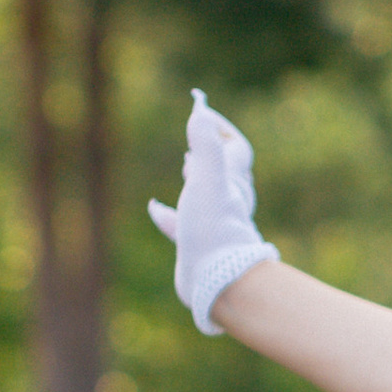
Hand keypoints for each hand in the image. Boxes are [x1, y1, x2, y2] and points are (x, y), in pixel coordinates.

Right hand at [149, 91, 278, 335]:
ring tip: (187, 165)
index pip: (236, 147)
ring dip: (196, 177)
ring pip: (207, 194)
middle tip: (201, 134)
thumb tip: (199, 109)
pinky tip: (155, 209)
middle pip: (226, 169)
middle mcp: (228, 202)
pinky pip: (184, 223)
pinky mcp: (197, 244)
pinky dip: (170, 213)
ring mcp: (213, 224)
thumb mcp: (207, 179)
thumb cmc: (214, 229)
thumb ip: (205, 144)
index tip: (201, 109)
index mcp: (233, 183)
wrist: (218, 282)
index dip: (221, 126)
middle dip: (212, 149)